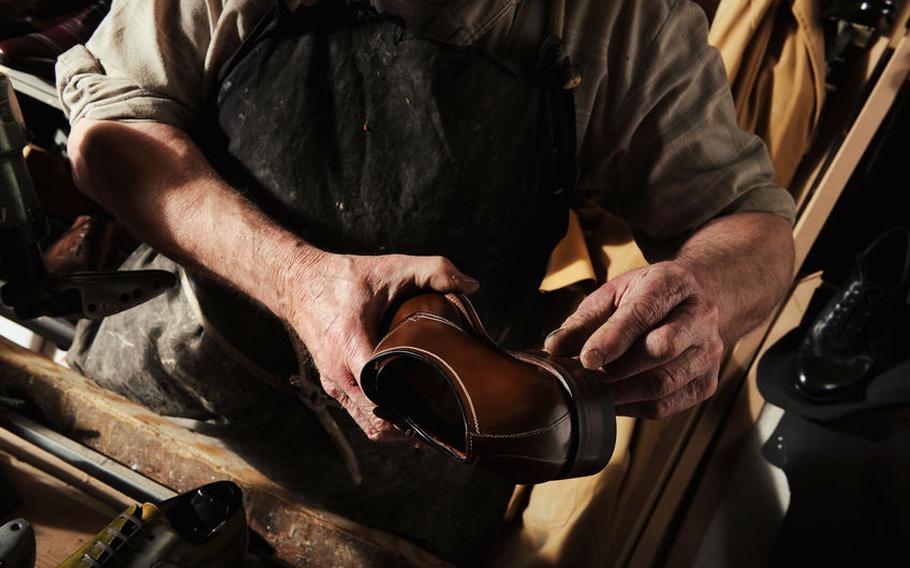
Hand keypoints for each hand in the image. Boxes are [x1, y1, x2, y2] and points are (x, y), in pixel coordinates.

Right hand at [284, 251, 478, 439]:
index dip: (412, 402)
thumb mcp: (392, 266)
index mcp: (351, 343)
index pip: (382, 389)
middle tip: (448, 423)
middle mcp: (338, 371)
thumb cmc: (344, 277)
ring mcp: (333, 383)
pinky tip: (408, 420)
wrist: (298, 283)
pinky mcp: (333, 386)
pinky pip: (359, 415)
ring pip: (368, 424)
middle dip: (412, 423)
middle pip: (378, 417)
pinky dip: (383, 421)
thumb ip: (435, 270)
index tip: (443, 405)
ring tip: (433, 427)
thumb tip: (472, 285)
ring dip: (399, 429)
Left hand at [545, 262, 723, 418]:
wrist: (693, 300)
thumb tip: (554, 348)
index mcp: (672, 283)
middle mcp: (699, 315)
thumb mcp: (612, 294)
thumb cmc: (644, 297)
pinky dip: (634, 407)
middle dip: (618, 369)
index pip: (644, 312)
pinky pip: (668, 404)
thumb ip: (583, 320)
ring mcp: (708, 351)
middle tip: (585, 379)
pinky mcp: (708, 382)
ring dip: (623, 392)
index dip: (612, 339)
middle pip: (662, 348)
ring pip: (665, 381)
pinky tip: (613, 401)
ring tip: (593, 392)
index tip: (586, 360)